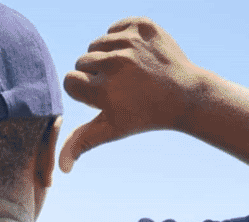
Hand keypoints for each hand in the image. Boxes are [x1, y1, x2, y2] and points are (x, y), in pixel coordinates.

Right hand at [59, 17, 199, 172]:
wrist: (185, 95)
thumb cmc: (143, 116)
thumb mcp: (112, 130)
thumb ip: (82, 142)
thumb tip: (63, 168)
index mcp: (104, 91)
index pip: (70, 81)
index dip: (83, 90)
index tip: (101, 96)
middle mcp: (115, 64)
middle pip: (82, 61)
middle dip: (95, 74)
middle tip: (119, 86)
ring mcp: (130, 42)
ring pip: (97, 44)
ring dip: (106, 56)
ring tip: (127, 72)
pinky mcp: (142, 26)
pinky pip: (115, 28)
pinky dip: (121, 40)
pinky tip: (135, 56)